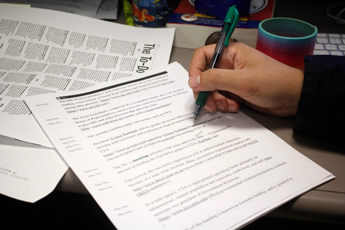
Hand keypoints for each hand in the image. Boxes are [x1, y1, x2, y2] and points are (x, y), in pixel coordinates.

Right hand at [188, 42, 303, 116]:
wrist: (293, 98)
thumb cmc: (275, 83)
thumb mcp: (242, 81)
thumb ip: (216, 79)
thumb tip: (194, 80)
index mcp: (231, 53)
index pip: (203, 56)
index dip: (196, 70)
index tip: (195, 85)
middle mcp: (229, 65)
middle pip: (205, 76)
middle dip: (206, 91)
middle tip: (210, 103)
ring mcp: (232, 79)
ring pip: (212, 89)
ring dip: (216, 100)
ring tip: (227, 106)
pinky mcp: (236, 91)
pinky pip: (221, 98)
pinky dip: (224, 105)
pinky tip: (234, 107)